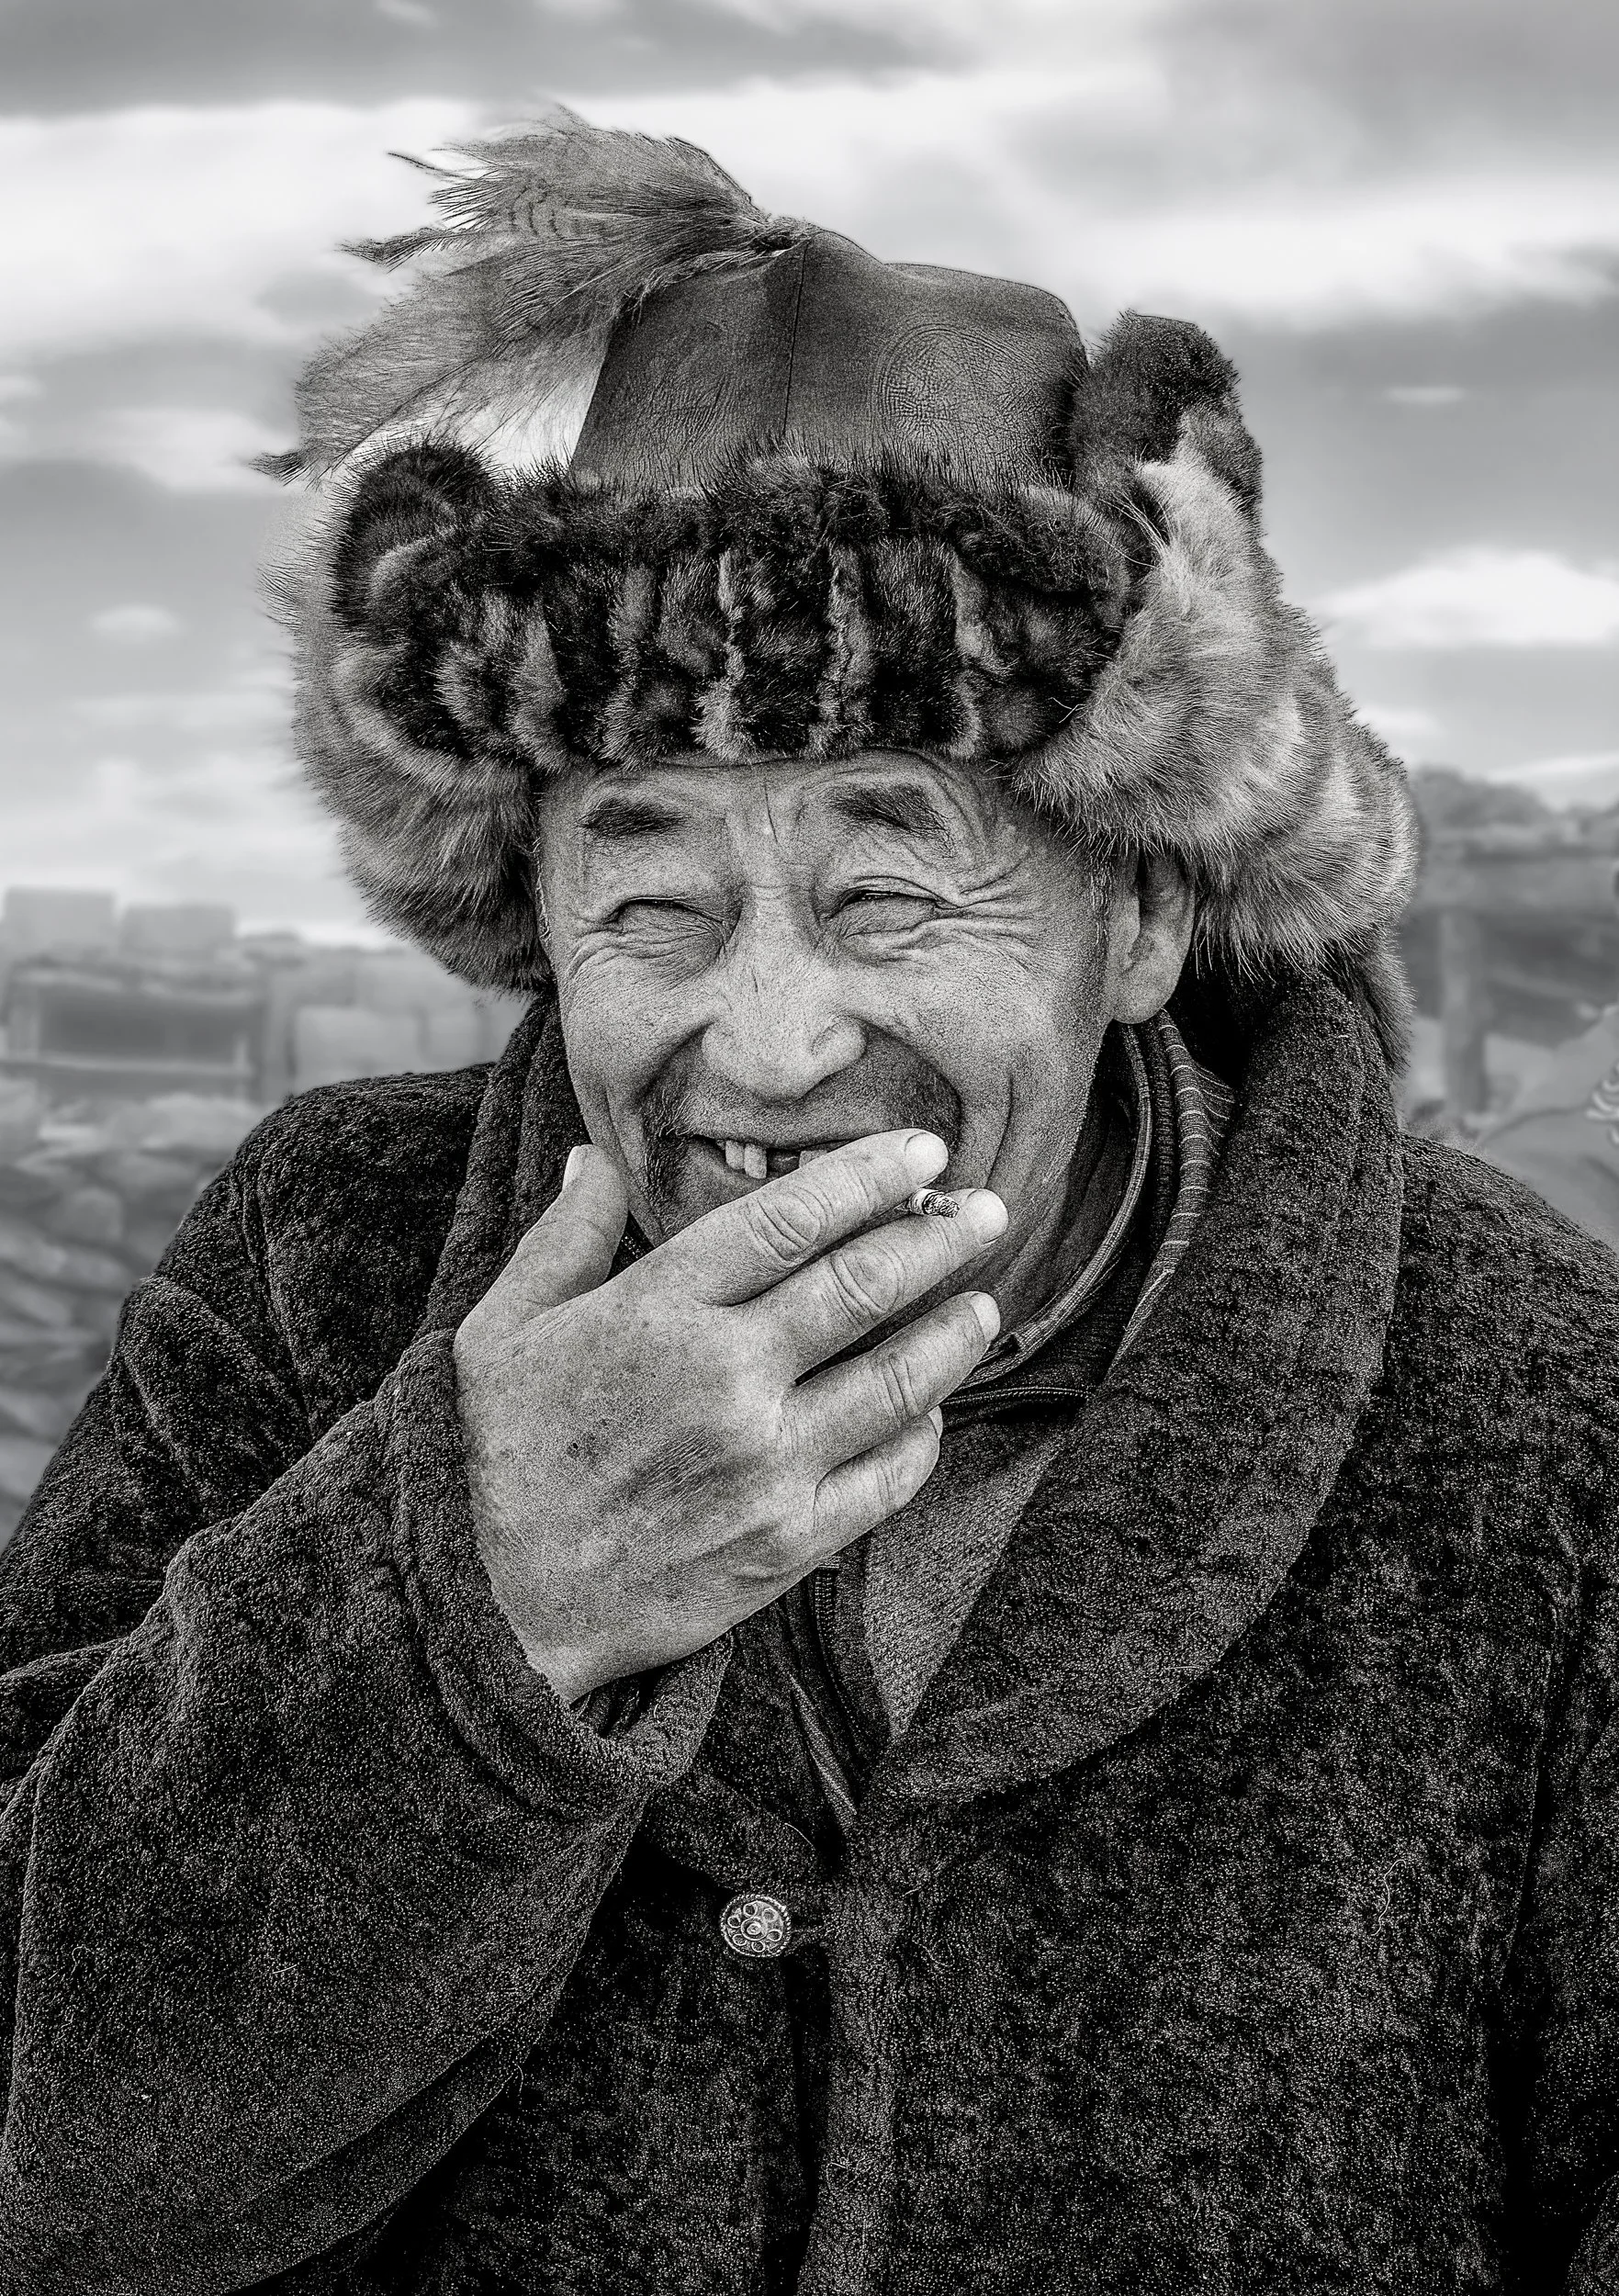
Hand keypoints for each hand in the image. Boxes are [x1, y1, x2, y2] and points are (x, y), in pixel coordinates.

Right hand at [453, 1131, 1004, 1700]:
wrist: (490, 1608)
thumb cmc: (492, 1455)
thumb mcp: (500, 1327)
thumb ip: (565, 1236)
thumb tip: (597, 1157)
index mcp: (659, 1309)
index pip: (793, 1217)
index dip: (871, 1175)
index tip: (925, 1153)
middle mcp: (726, 1378)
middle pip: (866, 1284)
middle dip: (942, 1237)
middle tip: (989, 1210)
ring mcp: (766, 1464)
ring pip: (901, 1380)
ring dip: (956, 1333)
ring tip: (983, 1304)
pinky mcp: (788, 1542)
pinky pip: (889, 1477)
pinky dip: (924, 1436)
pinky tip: (932, 1412)